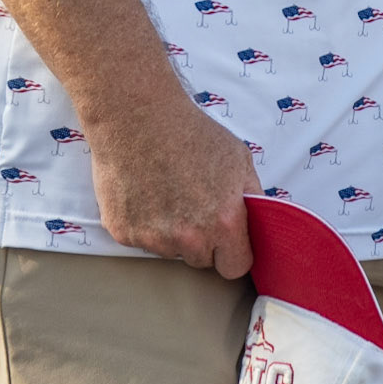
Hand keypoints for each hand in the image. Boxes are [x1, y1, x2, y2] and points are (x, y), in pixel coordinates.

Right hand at [89, 95, 258, 275]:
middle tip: (192, 204)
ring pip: (170, 250)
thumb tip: (257, 224)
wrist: (137, 116)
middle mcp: (190, 237)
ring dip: (171, 231)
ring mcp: (155, 238)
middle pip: (201, 260)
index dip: (233, 252)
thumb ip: (250, 198)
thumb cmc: (189, 132)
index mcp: (224, 222)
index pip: (235, 267)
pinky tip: (144, 192)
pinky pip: (141, 240)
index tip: (227, 241)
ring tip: (166, 191)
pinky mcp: (125, 233)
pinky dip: (143, 223)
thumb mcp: (238, 159)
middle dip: (201, 240)